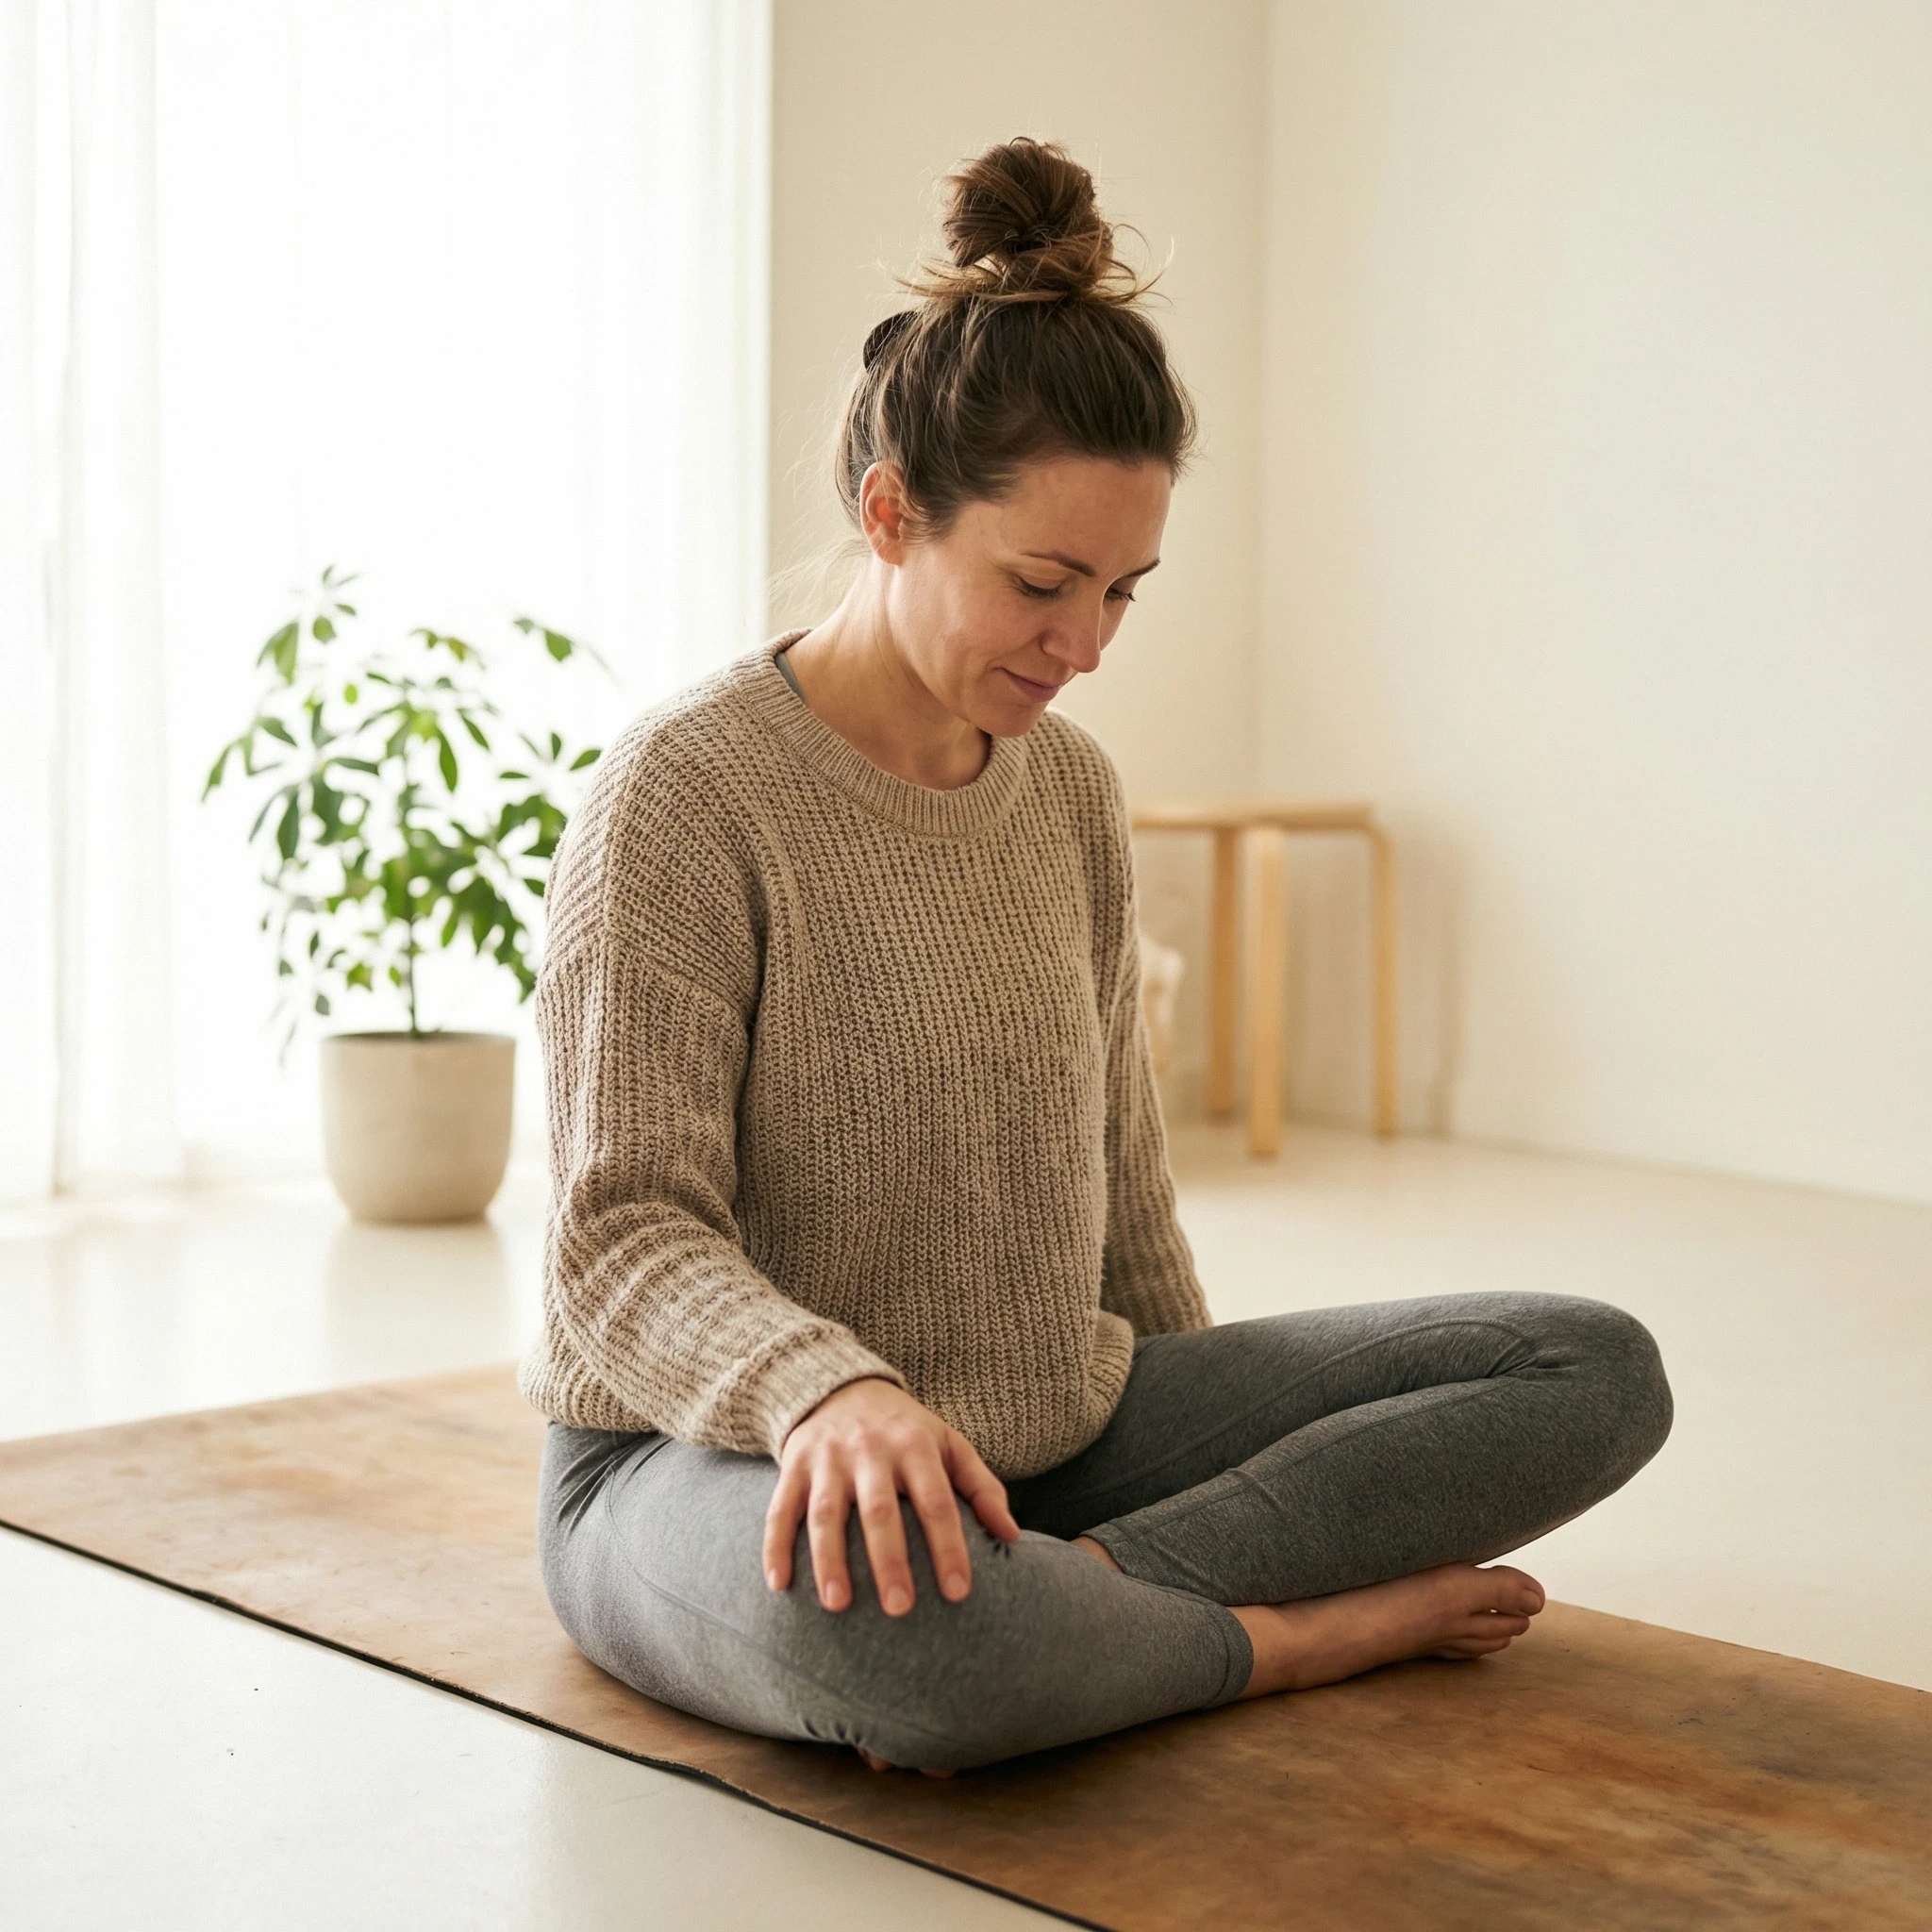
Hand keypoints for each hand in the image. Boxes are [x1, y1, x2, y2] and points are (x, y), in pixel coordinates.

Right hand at [762, 1378, 1020, 1614]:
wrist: (838, 1383)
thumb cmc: (903, 1427)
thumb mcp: (948, 1442)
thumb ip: (980, 1486)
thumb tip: (1012, 1536)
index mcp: (915, 1445)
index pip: (936, 1500)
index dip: (948, 1546)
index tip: (959, 1593)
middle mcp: (869, 1451)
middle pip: (879, 1510)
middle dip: (889, 1560)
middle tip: (900, 1609)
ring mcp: (827, 1458)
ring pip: (825, 1512)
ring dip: (829, 1560)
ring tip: (838, 1606)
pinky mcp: (793, 1465)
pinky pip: (780, 1509)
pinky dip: (775, 1547)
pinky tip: (779, 1586)